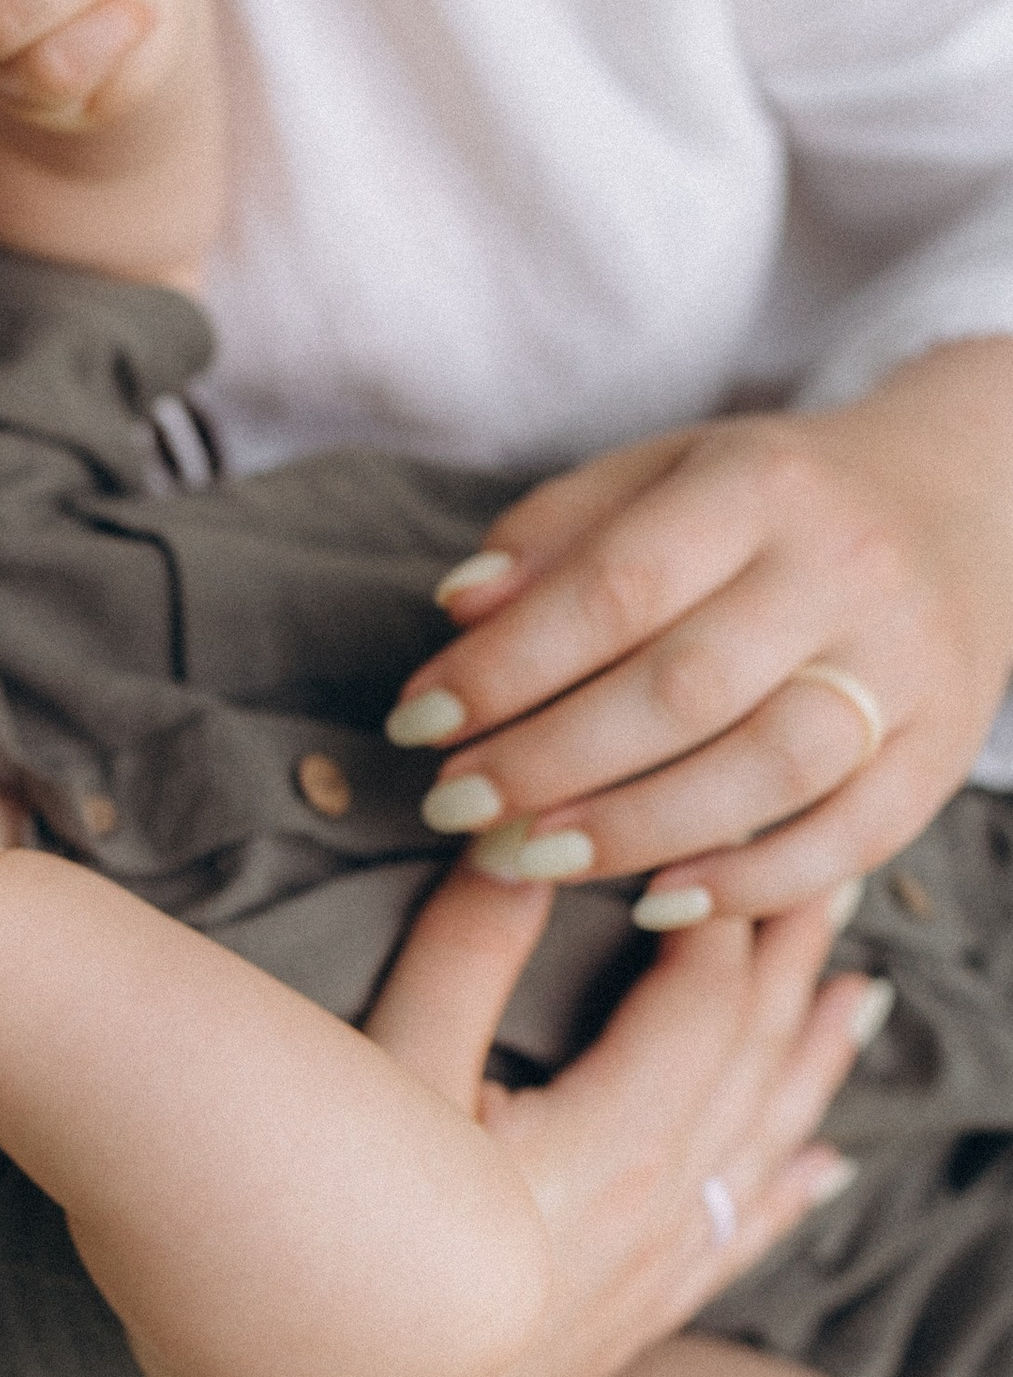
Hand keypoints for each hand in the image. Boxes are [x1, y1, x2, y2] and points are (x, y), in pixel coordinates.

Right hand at [365, 863, 873, 1376]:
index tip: (736, 834)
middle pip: (757, 1058)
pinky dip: (791, 1193)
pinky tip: (826, 1170)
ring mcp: (654, 1273)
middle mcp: (663, 1208)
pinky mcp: (629, 1321)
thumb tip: (518, 843)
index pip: (706, 996)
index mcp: (618, 1139)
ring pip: (767, 1146)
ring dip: (816, 1061)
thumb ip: (464, 956)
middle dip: (794, 962)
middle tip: (834, 874)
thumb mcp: (388, 1075)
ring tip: (863, 994)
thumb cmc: (343, 1239)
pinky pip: (741, 1241)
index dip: (724, 909)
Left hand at [384, 339, 1012, 918]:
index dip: (505, 665)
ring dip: (633, 830)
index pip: (616, 586)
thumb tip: (459, 612)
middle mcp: (846, 571)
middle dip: (550, 760)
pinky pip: (854, 836)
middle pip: (684, 689)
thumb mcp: (663, 473)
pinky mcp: (944, 746)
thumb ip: (556, 532)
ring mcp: (907, 664)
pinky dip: (752, 882)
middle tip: (452, 807)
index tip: (417, 721)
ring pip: (767, 770)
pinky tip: (656, 903)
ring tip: (525, 858)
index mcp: (760, 486)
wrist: (963, 499)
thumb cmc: (770, 500)